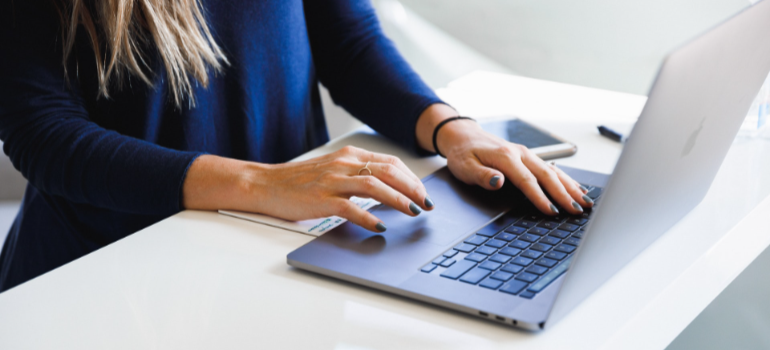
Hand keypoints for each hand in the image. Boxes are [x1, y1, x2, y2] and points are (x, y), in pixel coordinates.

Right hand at [182, 146, 433, 231]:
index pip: (390, 162)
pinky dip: (369, 217)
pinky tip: (380, 226)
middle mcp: (343, 164)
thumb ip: (357, 174)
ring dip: (398, 199)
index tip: (424, 192)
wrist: (265, 184)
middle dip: (412, 188)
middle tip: (426, 203)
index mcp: (349, 155)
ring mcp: (332, 181)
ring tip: (413, 212)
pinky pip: (351, 208)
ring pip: (374, 186)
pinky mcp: (321, 199)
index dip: (411, 177)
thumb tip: (388, 188)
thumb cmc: (299, 181)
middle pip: (388, 171)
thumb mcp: (333, 169)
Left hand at [416, 104, 592, 214]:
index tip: (552, 211)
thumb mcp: (465, 167)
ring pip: (553, 171)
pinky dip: (566, 179)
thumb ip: (482, 176)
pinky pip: (551, 168)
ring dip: (570, 186)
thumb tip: (499, 181)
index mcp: (505, 157)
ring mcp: (526, 154)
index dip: (540, 197)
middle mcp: (520, 154)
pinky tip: (576, 188)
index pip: (527, 180)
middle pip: (547, 175)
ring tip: (585, 202)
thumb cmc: (463, 153)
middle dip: (564, 194)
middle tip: (578, 210)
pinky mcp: (528, 157)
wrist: (463, 135)